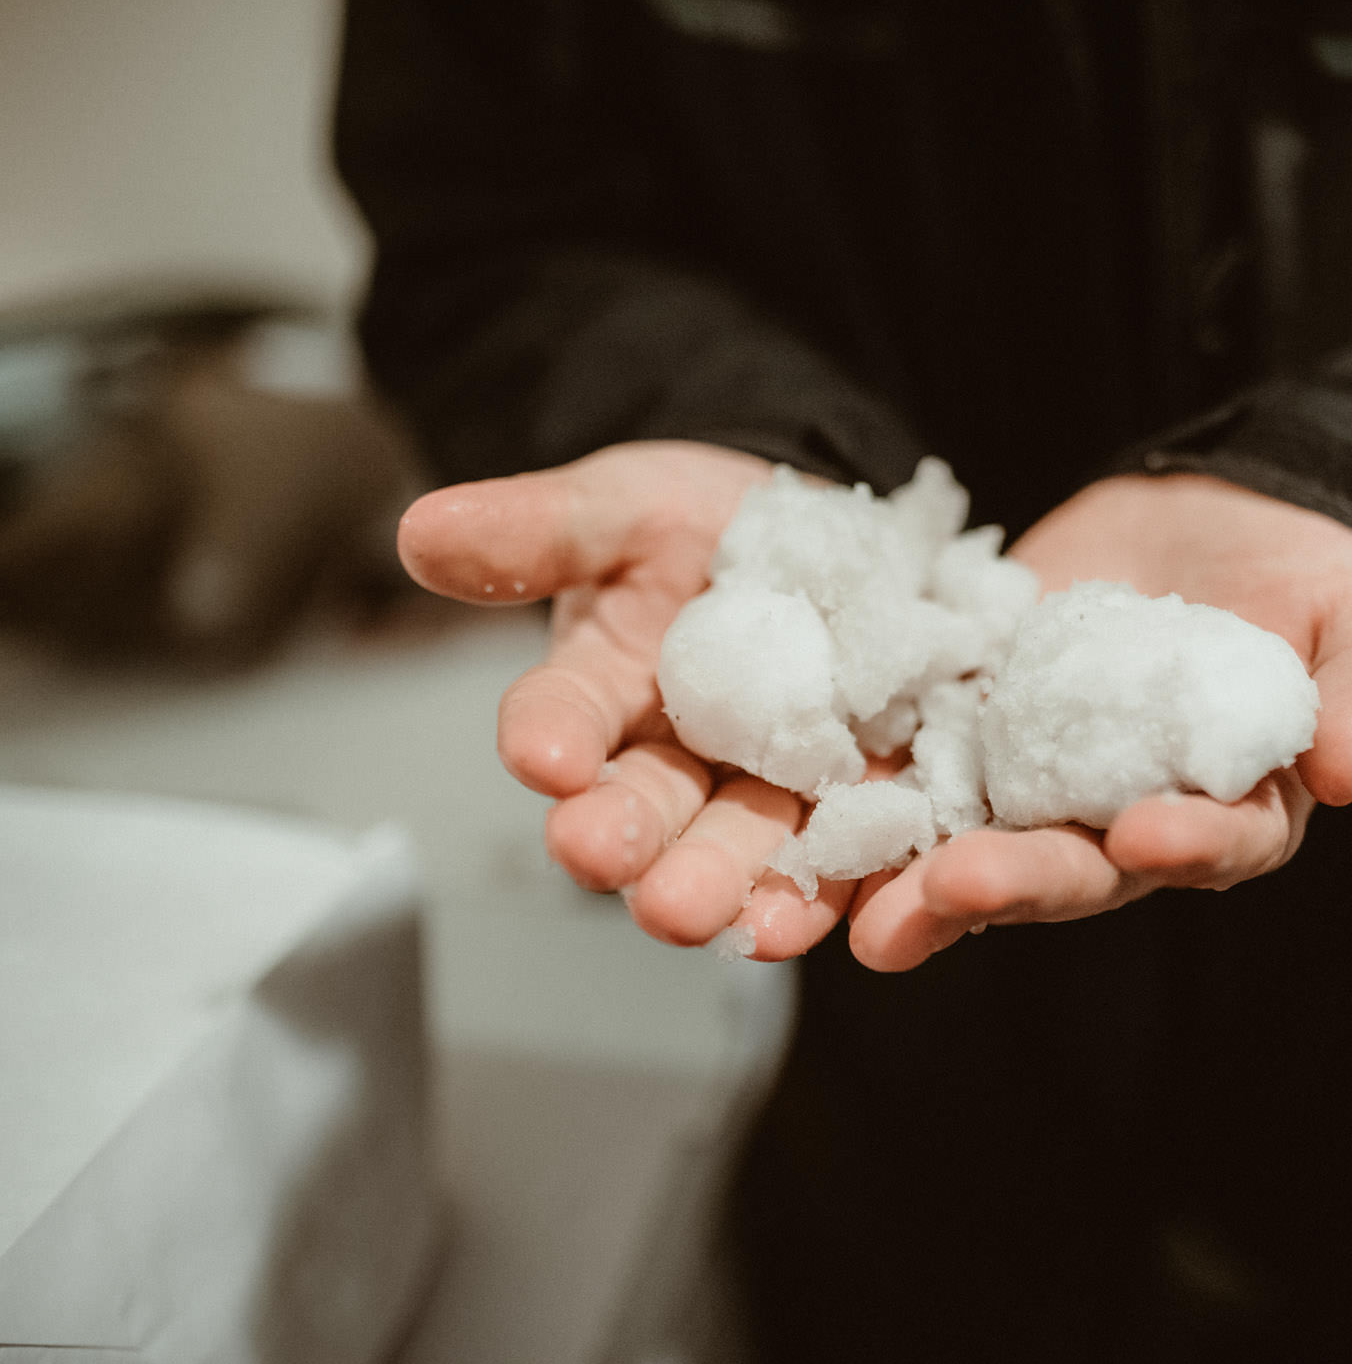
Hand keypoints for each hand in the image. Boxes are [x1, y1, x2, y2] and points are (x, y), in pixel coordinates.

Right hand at [396, 441, 857, 956]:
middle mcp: (677, 759)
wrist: (832, 542)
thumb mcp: (624, 507)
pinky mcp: (856, 802)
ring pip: (739, 848)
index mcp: (603, 692)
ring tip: (699, 911)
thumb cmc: (705, 530)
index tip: (542, 752)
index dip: (547, 734)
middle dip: (623, 837)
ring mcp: (767, 787)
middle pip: (644, 809)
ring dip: (719, 886)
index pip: (559, 717)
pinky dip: (828, 893)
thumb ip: (538, 528)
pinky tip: (801, 918)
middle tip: (600, 854)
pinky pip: (843, 857)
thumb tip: (421, 530)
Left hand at [843, 473, 1351, 970]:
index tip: (1145, 834)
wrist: (1238, 521)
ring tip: (848, 911)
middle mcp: (1126, 816)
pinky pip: (916, 759)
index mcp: (1231, 813)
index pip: (1210, 845)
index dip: (1182, 845)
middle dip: (1010, 882)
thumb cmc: (1330, 590)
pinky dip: (863, 787)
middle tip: (947, 894)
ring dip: (910, 876)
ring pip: (974, 836)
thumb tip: (1344, 771)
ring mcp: (1043, 774)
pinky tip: (803, 812)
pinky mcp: (977, 718)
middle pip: (1070, 864)